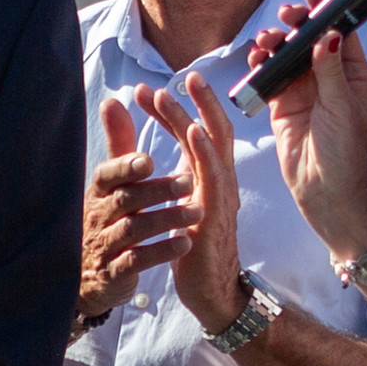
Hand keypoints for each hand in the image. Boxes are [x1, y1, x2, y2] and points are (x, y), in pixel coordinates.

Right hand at [77, 96, 194, 318]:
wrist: (85, 277)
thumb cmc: (106, 220)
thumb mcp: (109, 183)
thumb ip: (116, 143)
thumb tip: (112, 101)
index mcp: (99, 192)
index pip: (107, 175)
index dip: (126, 166)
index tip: (149, 158)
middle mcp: (99, 216)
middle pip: (126, 200)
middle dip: (157, 189)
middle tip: (189, 180)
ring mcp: (105, 246)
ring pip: (134, 230)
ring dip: (166, 219)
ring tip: (197, 210)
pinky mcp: (114, 273)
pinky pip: (137, 261)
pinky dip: (161, 252)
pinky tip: (184, 244)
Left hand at [134, 74, 245, 334]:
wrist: (212, 291)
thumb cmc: (194, 248)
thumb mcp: (176, 206)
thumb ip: (163, 179)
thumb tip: (148, 156)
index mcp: (208, 177)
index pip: (195, 132)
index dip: (174, 109)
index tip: (146, 91)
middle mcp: (219, 180)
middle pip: (213, 128)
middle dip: (197, 99)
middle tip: (178, 74)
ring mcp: (221, 194)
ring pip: (212, 144)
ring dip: (194, 114)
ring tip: (177, 91)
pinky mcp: (216, 212)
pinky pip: (214, 175)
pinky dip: (205, 149)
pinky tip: (193, 131)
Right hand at [249, 0, 366, 263]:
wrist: (326, 193)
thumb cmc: (346, 154)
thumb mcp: (343, 107)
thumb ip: (331, 69)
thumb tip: (328, 33)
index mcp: (354, 75)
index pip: (341, 32)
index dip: (326, 9)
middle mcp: (330, 79)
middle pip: (311, 39)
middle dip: (296, 23)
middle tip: (285, 16)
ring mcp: (305, 91)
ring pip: (288, 55)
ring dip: (276, 44)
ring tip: (265, 42)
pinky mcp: (283, 105)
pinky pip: (270, 76)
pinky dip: (262, 65)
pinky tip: (257, 59)